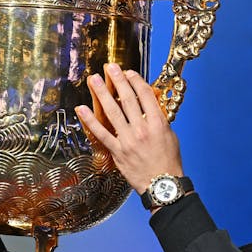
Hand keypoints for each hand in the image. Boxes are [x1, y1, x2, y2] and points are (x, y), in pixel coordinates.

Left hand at [74, 63, 183, 193]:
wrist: (162, 184)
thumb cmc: (168, 161)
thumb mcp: (170, 136)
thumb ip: (158, 120)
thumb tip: (148, 107)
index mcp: (158, 123)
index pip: (145, 95)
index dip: (136, 81)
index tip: (128, 72)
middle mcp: (142, 128)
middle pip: (128, 99)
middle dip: (118, 80)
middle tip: (109, 67)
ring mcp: (128, 139)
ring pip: (113, 112)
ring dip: (102, 93)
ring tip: (94, 80)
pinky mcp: (117, 151)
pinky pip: (101, 133)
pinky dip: (90, 121)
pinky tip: (81, 109)